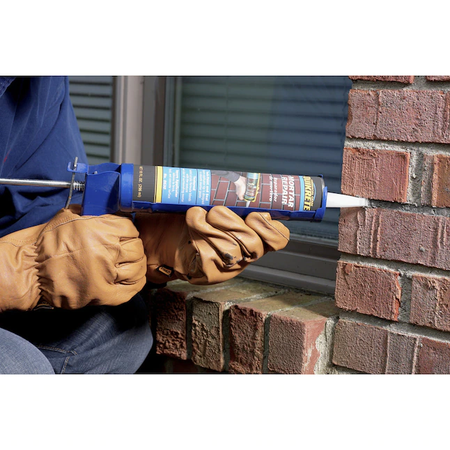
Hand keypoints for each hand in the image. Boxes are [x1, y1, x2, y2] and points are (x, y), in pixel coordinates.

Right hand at [0, 206, 146, 310]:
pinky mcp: (103, 294)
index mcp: (101, 230)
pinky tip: (130, 280)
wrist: (31, 270)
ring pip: (137, 268)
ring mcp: (107, 274)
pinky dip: (134, 284)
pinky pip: (130, 289)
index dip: (129, 232)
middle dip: (134, 248)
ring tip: (129, 266)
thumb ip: (93, 213)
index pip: (131, 229)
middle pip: (137, 248)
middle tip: (128, 251)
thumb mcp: (70, 216)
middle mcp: (107, 250)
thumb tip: (109, 212)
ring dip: (136, 266)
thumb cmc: (47, 243)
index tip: (126, 236)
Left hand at [135, 206, 288, 284]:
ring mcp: (226, 268)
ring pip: (230, 248)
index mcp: (252, 238)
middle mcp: (243, 256)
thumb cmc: (191, 218)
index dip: (271, 227)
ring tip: (200, 215)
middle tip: (216, 211)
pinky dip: (197, 228)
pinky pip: (207, 253)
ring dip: (211, 224)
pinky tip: (191, 221)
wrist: (161, 236)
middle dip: (232, 222)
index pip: (278, 239)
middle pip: (253, 243)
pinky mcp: (207, 274)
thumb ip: (236, 200)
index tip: (254, 214)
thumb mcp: (217, 204)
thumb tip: (248, 184)